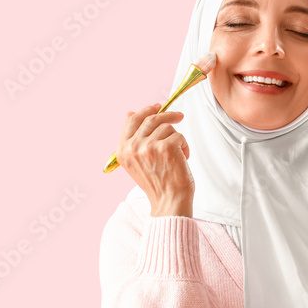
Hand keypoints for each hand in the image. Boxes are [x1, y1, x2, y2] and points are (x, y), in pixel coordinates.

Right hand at [114, 102, 194, 216]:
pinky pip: (178, 136)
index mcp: (122, 150)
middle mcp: (132, 147)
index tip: (158, 107)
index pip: (132, 120)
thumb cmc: (157, 182)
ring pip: (167, 127)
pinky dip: (184, 146)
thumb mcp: (136, 160)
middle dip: (167, 115)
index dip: (146, 111)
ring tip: (178, 154)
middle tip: (179, 116)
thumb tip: (130, 113)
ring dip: (177, 139)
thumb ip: (132, 138)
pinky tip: (183, 159)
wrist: (169, 201)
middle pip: (151, 119)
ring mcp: (148, 146)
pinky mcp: (165, 147)